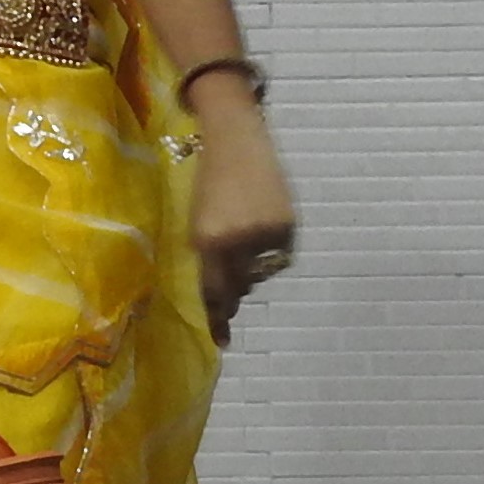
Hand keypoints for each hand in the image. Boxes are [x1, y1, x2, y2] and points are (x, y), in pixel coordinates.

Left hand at [185, 90, 295, 343]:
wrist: (236, 142)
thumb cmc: (208, 182)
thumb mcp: (197, 220)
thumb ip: (208, 254)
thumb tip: (225, 291)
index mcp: (206, 241)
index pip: (212, 291)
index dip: (218, 318)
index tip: (223, 341)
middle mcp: (235, 242)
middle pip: (238, 286)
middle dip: (233, 288)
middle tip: (231, 278)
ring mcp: (264, 235)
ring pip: (260, 272)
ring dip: (252, 265)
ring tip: (243, 232)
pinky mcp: (287, 227)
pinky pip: (279, 257)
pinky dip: (271, 251)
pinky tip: (263, 227)